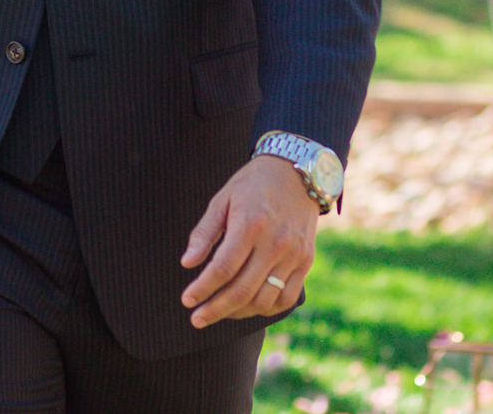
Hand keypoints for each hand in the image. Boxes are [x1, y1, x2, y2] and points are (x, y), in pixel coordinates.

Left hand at [180, 154, 319, 327]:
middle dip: (215, 309)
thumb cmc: (252, 185)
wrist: (297, 173)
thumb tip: (187, 263)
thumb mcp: (222, 199)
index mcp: (250, 225)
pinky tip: (248, 306)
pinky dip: (266, 308)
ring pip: (264, 300)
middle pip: (242, 290)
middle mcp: (275, 243)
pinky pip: (286, 298)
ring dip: (238, 312)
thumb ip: (204, 233)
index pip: (223, 268)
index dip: (202, 288)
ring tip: (220, 311)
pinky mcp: (306, 262)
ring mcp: (294, 255)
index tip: (187, 300)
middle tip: (196, 318)